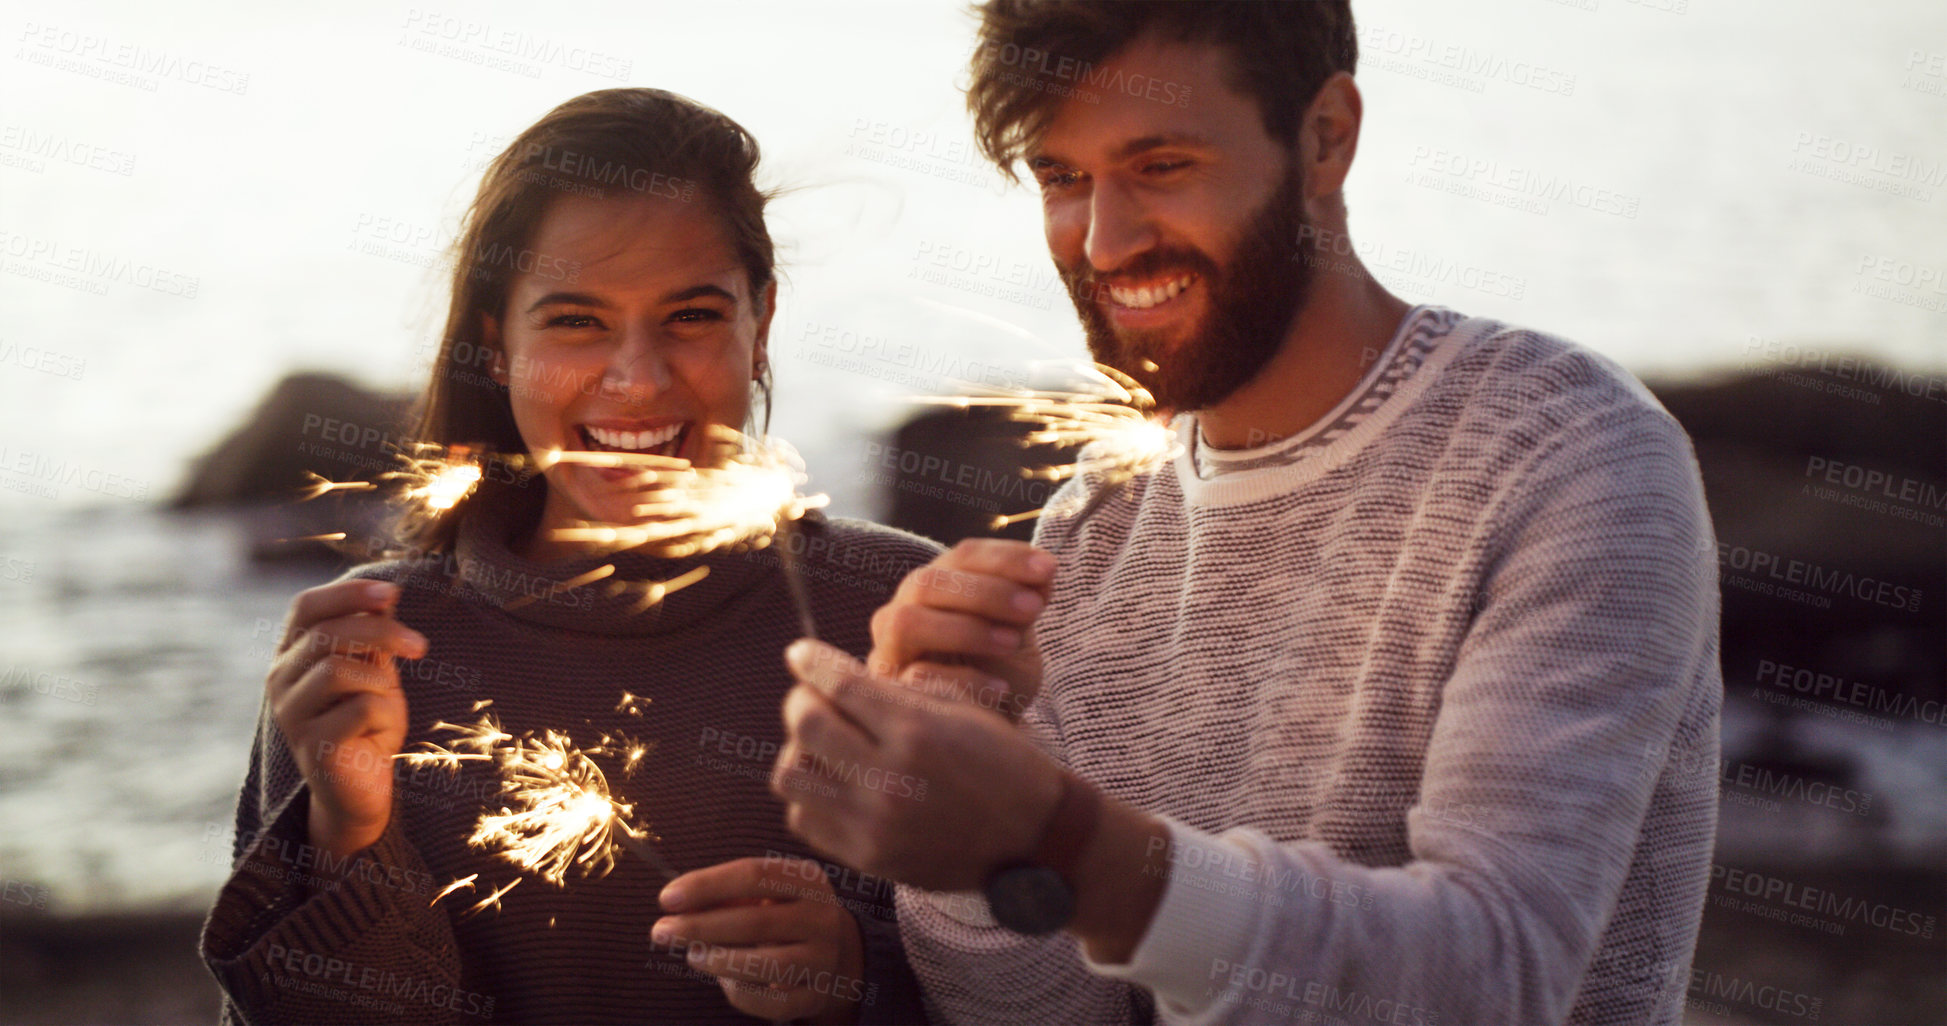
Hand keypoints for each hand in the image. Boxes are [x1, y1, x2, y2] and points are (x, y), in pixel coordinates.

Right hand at [266, 579, 425, 861]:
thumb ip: (373, 636)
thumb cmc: (368, 722)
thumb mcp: (375, 670)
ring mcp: (291, 714)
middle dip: (381, 631)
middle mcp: (280, 680)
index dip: (347, 592)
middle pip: (325, 633)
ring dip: (379, 679)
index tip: (392, 591)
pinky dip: (384, 712)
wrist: (364, 785)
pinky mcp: (311, 745)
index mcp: (291, 655)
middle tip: (420, 646)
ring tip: (389, 698)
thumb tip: (387, 592)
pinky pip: (358, 709)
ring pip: (337, 669)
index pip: (305, 607)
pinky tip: (381, 729)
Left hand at [652, 856, 866, 1024]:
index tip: (667, 898)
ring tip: (692, 956)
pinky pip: (770, 1002)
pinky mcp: (816, 995)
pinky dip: (738, 992)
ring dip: (717, 960)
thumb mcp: (764, 894)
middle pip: (755, 921)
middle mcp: (822, 917)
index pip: (753, 875)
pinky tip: (723, 980)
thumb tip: (676, 904)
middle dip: (700, 926)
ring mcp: (823, 958)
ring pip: (764, 964)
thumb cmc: (781, 915)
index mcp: (808, 880)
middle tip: (660, 931)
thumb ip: (725, 895)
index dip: (707, 885)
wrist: (834, 953)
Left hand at [774, 639, 1063, 890]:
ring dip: (800, 750)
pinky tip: (835, 781)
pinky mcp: (868, 858)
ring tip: (824, 745)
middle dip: (802, 700)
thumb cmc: (1001, 761)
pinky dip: (810, 794)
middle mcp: (890, 780)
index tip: (800, 653)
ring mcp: (874, 825)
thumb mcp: (962, 710)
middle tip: (812, 697)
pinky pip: (804, 818)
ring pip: (790, 775)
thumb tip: (833, 674)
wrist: (1034, 838)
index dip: (811, 662)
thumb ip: (897, 690)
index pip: (840, 686)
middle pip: (806, 725)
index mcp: (919, 732)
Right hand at [868, 538, 1055, 719]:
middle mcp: (903, 610)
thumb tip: (1045, 570)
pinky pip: (914, 678)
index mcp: (936, 585)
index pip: (962, 555)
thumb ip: (1027, 600)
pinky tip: (1001, 688)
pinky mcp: (890, 693)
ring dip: (965, 628)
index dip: (1005, 558)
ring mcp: (889, 652)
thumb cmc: (999, 673)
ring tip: (1012, 642)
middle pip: (927, 582)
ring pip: (906, 622)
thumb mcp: (1019, 633)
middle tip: (1033, 607)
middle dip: (986, 591)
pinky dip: (962, 680)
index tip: (1050, 568)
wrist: (986, 730)